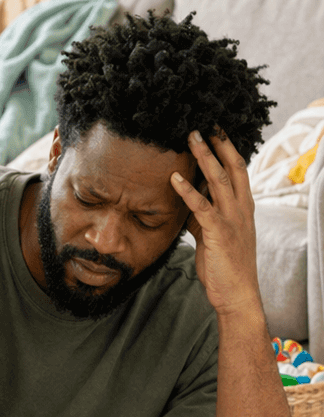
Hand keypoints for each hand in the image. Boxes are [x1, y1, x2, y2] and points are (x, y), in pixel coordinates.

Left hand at [171, 130, 263, 319]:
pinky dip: (188, 192)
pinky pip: (202, 207)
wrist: (236, 293)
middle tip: (202, 123)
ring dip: (203, 157)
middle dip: (217, 143)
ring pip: (218, 180)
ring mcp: (232, 219)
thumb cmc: (224, 265)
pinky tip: (174, 179)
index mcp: (243, 206)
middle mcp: (241, 208)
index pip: (237, 168)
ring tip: (190, 137)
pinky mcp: (219, 233)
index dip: (226, 148)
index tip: (214, 129)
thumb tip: (188, 200)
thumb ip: (203, 215)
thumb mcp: (213, 234)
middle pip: (231, 166)